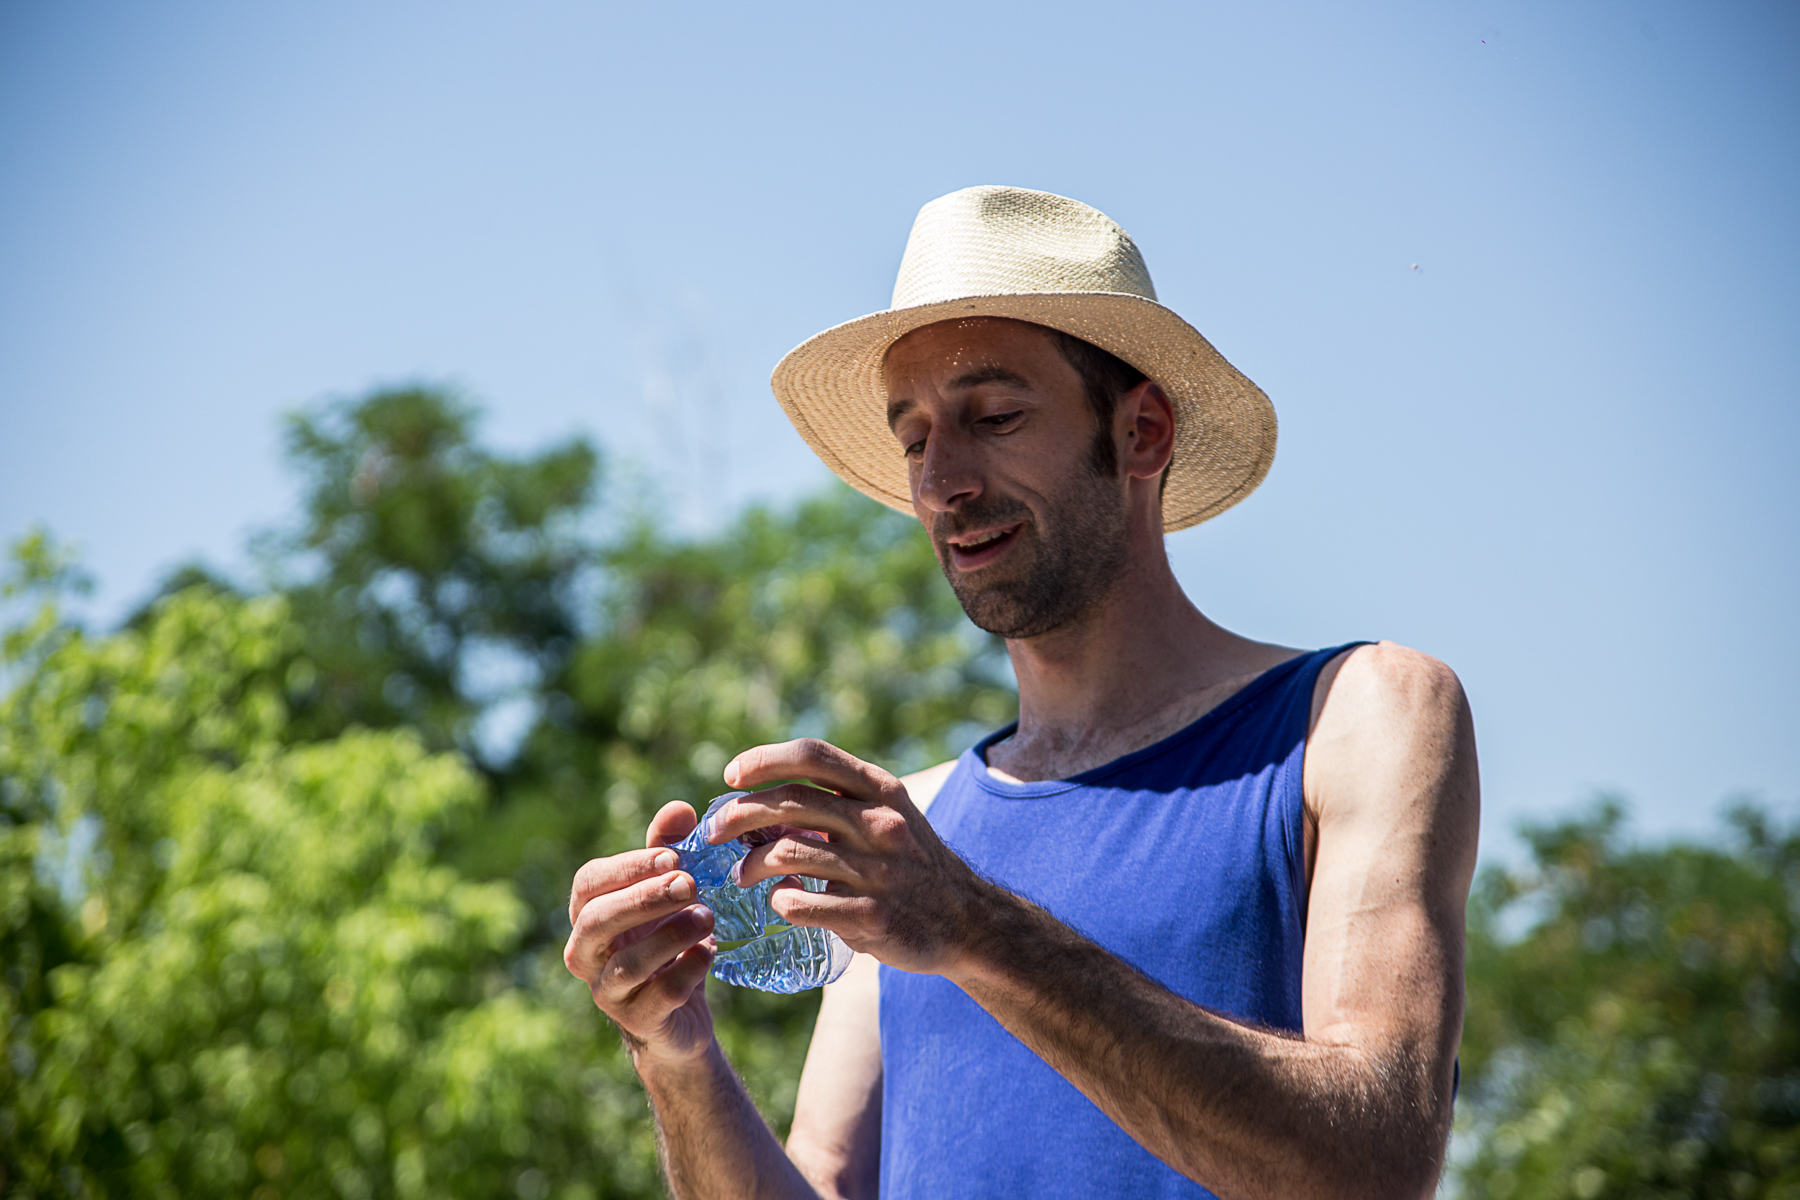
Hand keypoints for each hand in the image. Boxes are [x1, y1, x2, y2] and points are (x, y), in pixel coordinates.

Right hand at [564, 800, 716, 1063]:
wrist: (681, 1012)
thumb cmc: (667, 938)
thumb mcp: (667, 891)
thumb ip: (668, 850)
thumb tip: (680, 808)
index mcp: (587, 913)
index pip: (589, 882)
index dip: (628, 867)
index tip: (673, 857)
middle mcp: (585, 953)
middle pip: (597, 921)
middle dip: (644, 899)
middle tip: (690, 883)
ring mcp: (607, 991)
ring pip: (626, 965)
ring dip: (669, 937)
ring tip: (707, 917)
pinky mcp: (637, 1022)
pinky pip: (657, 998)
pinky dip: (685, 973)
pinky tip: (709, 951)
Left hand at [713, 738, 989, 976]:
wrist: (967, 921)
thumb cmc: (912, 864)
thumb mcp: (888, 817)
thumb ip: (838, 805)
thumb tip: (763, 803)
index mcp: (881, 790)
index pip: (813, 756)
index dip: (764, 759)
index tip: (731, 775)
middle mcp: (880, 823)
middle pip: (789, 802)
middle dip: (737, 814)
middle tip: (713, 833)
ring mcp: (878, 871)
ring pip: (786, 854)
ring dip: (750, 864)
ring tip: (741, 875)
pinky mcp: (872, 916)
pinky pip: (801, 904)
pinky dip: (778, 902)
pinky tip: (778, 902)